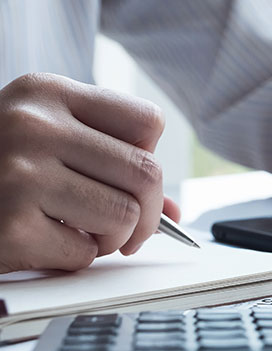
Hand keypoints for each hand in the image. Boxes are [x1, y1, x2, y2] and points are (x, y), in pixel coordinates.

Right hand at [0, 73, 179, 272]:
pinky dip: (75, 257)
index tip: (132, 176)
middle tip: (130, 228)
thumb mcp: (44, 138)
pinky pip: (84, 253)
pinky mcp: (10, 224)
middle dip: (150, 213)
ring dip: (114, 238)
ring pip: (125, 217)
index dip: (150, 156)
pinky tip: (46, 241)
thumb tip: (176, 211)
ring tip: (83, 231)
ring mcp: (20, 173)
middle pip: (146, 174)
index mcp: (47, 93)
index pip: (147, 121)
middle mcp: (34, 126)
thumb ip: (110, 161)